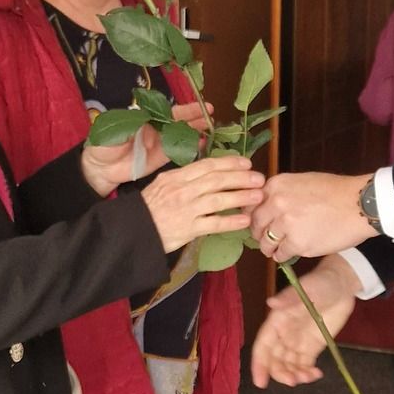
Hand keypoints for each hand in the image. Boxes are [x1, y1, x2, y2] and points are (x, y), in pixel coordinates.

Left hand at [83, 100, 216, 189]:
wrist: (100, 168)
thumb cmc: (103, 145)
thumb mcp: (114, 131)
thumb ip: (130, 126)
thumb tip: (145, 121)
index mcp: (145, 118)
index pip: (168, 110)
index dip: (184, 108)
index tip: (198, 105)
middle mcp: (155, 128)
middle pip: (179, 120)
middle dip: (195, 116)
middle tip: (210, 113)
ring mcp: (160, 143)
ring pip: (182, 134)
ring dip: (196, 130)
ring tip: (211, 127)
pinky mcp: (162, 157)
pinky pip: (179, 150)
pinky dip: (191, 147)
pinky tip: (203, 143)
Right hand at [142, 156, 264, 253]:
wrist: (133, 231)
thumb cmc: (149, 207)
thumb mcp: (163, 184)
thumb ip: (185, 177)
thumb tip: (210, 170)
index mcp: (177, 177)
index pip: (207, 166)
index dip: (229, 163)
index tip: (246, 163)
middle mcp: (182, 191)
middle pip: (216, 180)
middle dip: (240, 178)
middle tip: (260, 179)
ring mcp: (186, 210)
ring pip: (218, 200)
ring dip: (241, 197)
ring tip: (258, 196)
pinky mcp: (188, 229)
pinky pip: (213, 224)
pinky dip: (230, 222)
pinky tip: (244, 221)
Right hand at [250, 257, 358, 387]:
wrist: (341, 285)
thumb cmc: (321, 283)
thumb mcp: (306, 288)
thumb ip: (289, 298)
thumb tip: (271, 303)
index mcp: (277, 320)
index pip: (263, 345)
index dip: (259, 364)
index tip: (261, 382)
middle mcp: (284, 334)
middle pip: (275, 360)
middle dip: (280, 373)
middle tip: (293, 381)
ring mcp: (298, 342)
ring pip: (289, 365)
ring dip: (295, 375)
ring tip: (308, 376)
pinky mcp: (312, 347)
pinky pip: (305, 364)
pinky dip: (308, 373)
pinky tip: (316, 374)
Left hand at [251, 172, 376, 261]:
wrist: (359, 204)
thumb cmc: (336, 191)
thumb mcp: (303, 181)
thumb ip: (282, 192)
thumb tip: (266, 205)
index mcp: (276, 185)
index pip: (251, 204)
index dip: (253, 216)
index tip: (258, 223)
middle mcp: (276, 203)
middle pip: (255, 224)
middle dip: (259, 234)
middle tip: (264, 239)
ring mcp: (286, 224)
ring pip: (266, 242)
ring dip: (269, 248)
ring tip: (275, 249)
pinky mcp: (297, 243)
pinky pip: (281, 254)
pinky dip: (282, 256)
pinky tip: (287, 254)